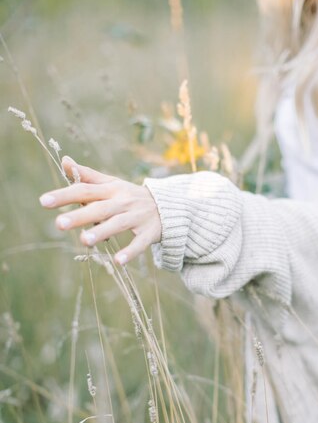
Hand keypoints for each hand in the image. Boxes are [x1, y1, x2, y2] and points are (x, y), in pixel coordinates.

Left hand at [39, 156, 161, 264]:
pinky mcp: (149, 233)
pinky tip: (118, 262)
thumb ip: (87, 175)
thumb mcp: (112, 183)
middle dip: (79, 216)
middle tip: (58, 224)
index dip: (65, 195)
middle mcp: (123, 202)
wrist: (168, 206)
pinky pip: (139, 244)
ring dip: (102, 232)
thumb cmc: (131, 196)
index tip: (44, 201)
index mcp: (111, 190)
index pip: (84, 190)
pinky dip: (130, 252)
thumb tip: (64, 160)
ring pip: (117, 224)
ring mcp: (137, 217)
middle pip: (99, 208)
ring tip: (83, 241)